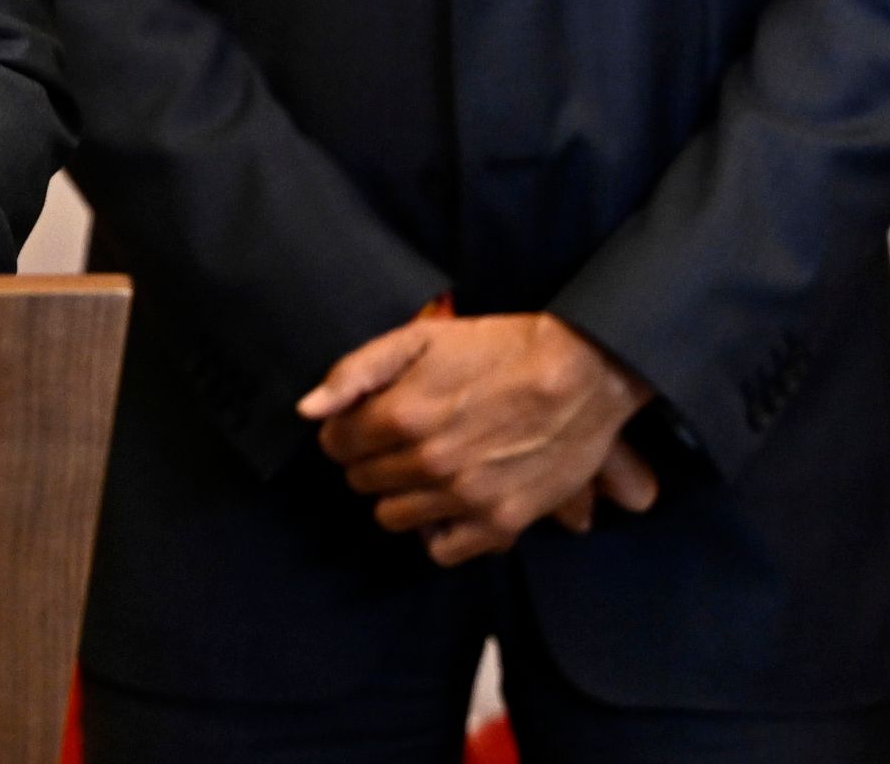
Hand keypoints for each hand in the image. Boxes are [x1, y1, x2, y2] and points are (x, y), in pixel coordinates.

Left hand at [296, 309, 653, 563]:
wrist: (581, 374)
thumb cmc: (497, 349)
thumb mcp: (420, 338)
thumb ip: (354, 372)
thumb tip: (308, 410)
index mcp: (402, 416)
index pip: (335, 444)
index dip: (345, 431)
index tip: (365, 422)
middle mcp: (429, 463)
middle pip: (361, 481)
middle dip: (370, 460)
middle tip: (400, 440)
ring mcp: (465, 497)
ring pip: (392, 517)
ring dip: (399, 494)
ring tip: (424, 468)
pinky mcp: (500, 523)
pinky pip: (442, 552)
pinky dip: (438, 532)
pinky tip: (447, 503)